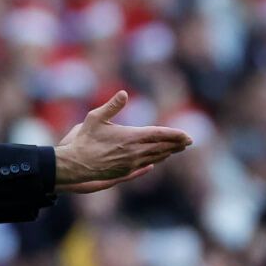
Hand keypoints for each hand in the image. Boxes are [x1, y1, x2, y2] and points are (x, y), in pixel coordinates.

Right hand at [53, 91, 191, 192]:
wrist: (76, 164)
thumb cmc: (84, 139)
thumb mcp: (96, 118)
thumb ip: (112, 106)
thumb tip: (124, 93)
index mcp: (131, 137)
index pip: (159, 135)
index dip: (175, 135)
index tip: (188, 136)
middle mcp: (134, 152)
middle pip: (161, 147)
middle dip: (176, 144)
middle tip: (189, 141)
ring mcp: (130, 164)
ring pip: (155, 157)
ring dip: (168, 152)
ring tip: (177, 149)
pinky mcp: (125, 172)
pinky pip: (145, 166)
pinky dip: (155, 161)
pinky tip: (158, 161)